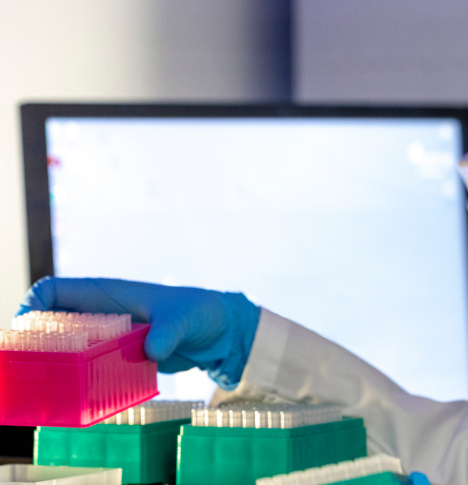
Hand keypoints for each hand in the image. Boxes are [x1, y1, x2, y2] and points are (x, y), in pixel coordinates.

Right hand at [19, 277, 260, 389]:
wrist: (220, 333)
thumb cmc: (201, 313)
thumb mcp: (185, 319)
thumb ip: (169, 332)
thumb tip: (152, 350)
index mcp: (107, 294)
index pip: (55, 291)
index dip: (32, 306)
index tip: (24, 331)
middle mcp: (101, 314)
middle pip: (50, 324)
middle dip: (34, 343)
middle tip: (33, 369)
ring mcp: (107, 337)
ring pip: (66, 349)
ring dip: (55, 366)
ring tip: (49, 388)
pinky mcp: (117, 358)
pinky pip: (87, 368)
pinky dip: (78, 381)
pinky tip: (77, 399)